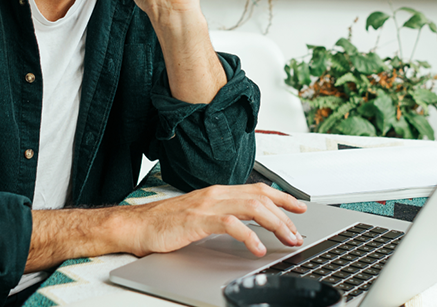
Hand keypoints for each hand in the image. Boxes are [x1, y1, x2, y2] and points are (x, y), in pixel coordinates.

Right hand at [120, 183, 306, 257]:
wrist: (137, 226)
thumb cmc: (165, 225)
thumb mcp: (200, 217)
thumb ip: (223, 218)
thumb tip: (248, 228)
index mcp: (217, 193)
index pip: (258, 189)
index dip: (282, 196)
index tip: (300, 206)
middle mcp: (215, 194)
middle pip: (260, 197)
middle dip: (284, 215)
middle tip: (297, 233)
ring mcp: (207, 205)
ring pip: (251, 207)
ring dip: (274, 224)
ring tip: (286, 239)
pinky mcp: (198, 220)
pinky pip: (230, 225)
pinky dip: (248, 236)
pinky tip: (257, 248)